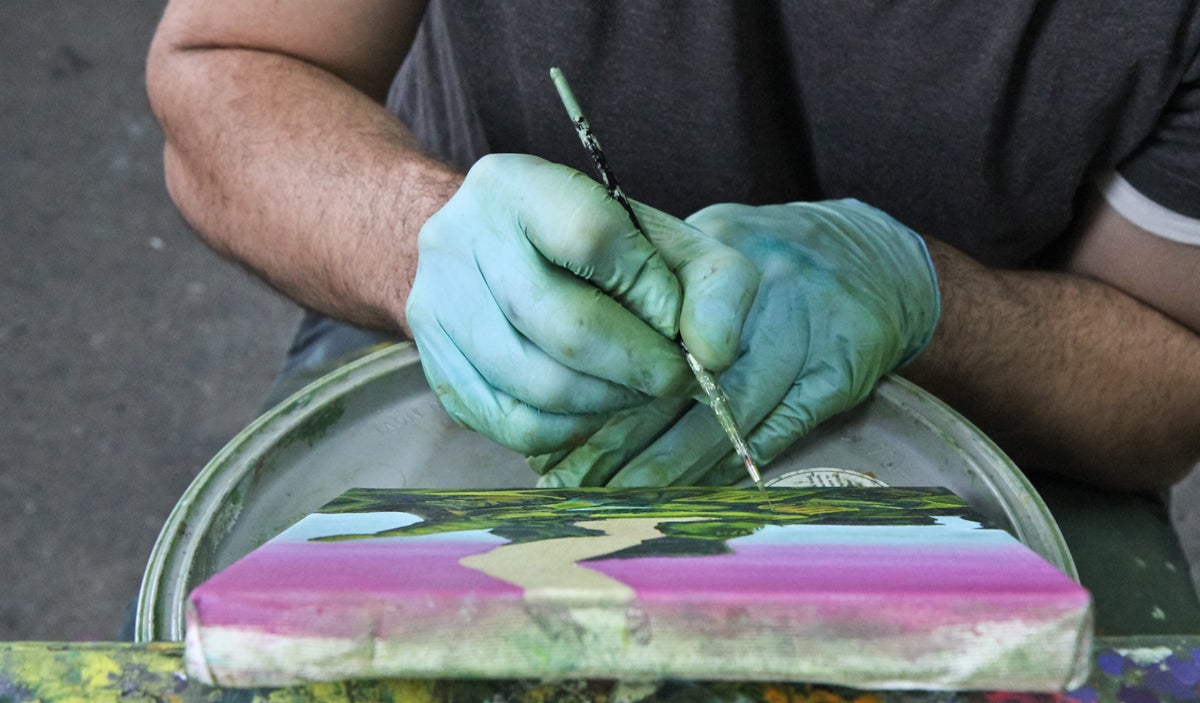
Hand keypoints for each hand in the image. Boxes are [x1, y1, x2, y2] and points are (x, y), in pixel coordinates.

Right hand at [405, 153, 757, 454]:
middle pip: (563, 324)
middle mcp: (458, 239)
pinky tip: (594, 405)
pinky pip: (514, 425)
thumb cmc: (594, 251)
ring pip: (538, 384)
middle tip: (672, 377)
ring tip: (635, 387)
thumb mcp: (663, 243)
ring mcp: (434, 305)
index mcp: (514, 185)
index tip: (677, 321)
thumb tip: (714, 354)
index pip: (591, 236)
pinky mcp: (433, 367)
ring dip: (609, 401)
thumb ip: (714, 284)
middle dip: (638, 364)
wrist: (497, 254)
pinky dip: (571, 428)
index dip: (650, 292)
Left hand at [534, 199, 939, 486]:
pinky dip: (730, 470)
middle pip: (681, 386)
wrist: (874, 260)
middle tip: (574, 487)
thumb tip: (574, 373)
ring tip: (620, 505)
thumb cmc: (766, 265)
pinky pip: (776, 434)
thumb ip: (652, 301)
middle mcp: (758, 298)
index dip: (602, 399)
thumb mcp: (708, 252)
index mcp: (713, 261)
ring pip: (728, 421)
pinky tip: (690, 499)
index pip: (646, 340)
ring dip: (671, 472)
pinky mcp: (836, 376)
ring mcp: (802, 338)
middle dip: (622, 446)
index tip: (559, 443)